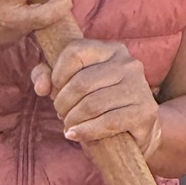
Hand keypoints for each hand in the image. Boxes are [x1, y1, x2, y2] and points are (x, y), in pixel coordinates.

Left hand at [31, 37, 162, 161]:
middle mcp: (129, 64)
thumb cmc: (100, 104)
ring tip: (69, 125)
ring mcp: (139, 88)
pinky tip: (76, 134)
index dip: (57, 73)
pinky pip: (107, 122)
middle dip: (63, 103)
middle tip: (61, 114)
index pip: (75, 51)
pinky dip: (86, 131)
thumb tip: (41, 86)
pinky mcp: (144, 112)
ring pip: (92, 104)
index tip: (55, 90)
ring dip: (73, 119)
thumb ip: (48, 77)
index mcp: (112, 50)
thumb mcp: (72, 85)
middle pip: (81, 82)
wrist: (138, 130)